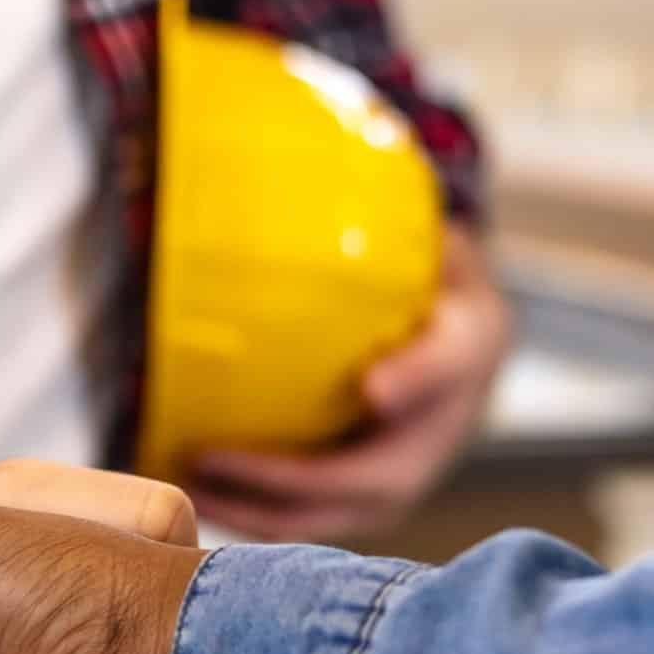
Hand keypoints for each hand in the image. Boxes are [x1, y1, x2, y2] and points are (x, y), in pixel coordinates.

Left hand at [191, 226, 511, 541]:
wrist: (455, 336)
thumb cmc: (421, 269)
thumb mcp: (420, 228)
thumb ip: (382, 209)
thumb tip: (319, 134)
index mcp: (471, 340)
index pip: (453, 361)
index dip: (419, 378)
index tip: (376, 387)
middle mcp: (447, 424)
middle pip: (380, 474)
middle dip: (292, 478)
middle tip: (211, 453)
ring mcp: (410, 472)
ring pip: (339, 513)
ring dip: (257, 509)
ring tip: (182, 482)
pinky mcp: (370, 499)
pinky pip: (312, 519)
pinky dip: (252, 516)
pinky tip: (190, 490)